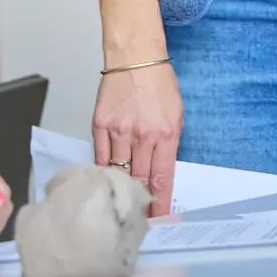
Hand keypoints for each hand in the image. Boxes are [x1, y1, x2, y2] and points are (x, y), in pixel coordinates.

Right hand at [94, 62, 181, 215]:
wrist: (134, 58)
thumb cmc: (159, 83)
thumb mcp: (176, 114)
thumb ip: (169, 144)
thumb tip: (161, 172)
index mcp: (166, 133)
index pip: (163, 177)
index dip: (160, 202)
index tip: (159, 217)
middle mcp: (142, 135)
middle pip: (140, 179)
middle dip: (141, 202)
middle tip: (140, 218)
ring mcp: (119, 131)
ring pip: (119, 172)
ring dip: (121, 190)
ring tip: (122, 205)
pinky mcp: (100, 126)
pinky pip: (101, 158)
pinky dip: (104, 172)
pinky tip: (106, 182)